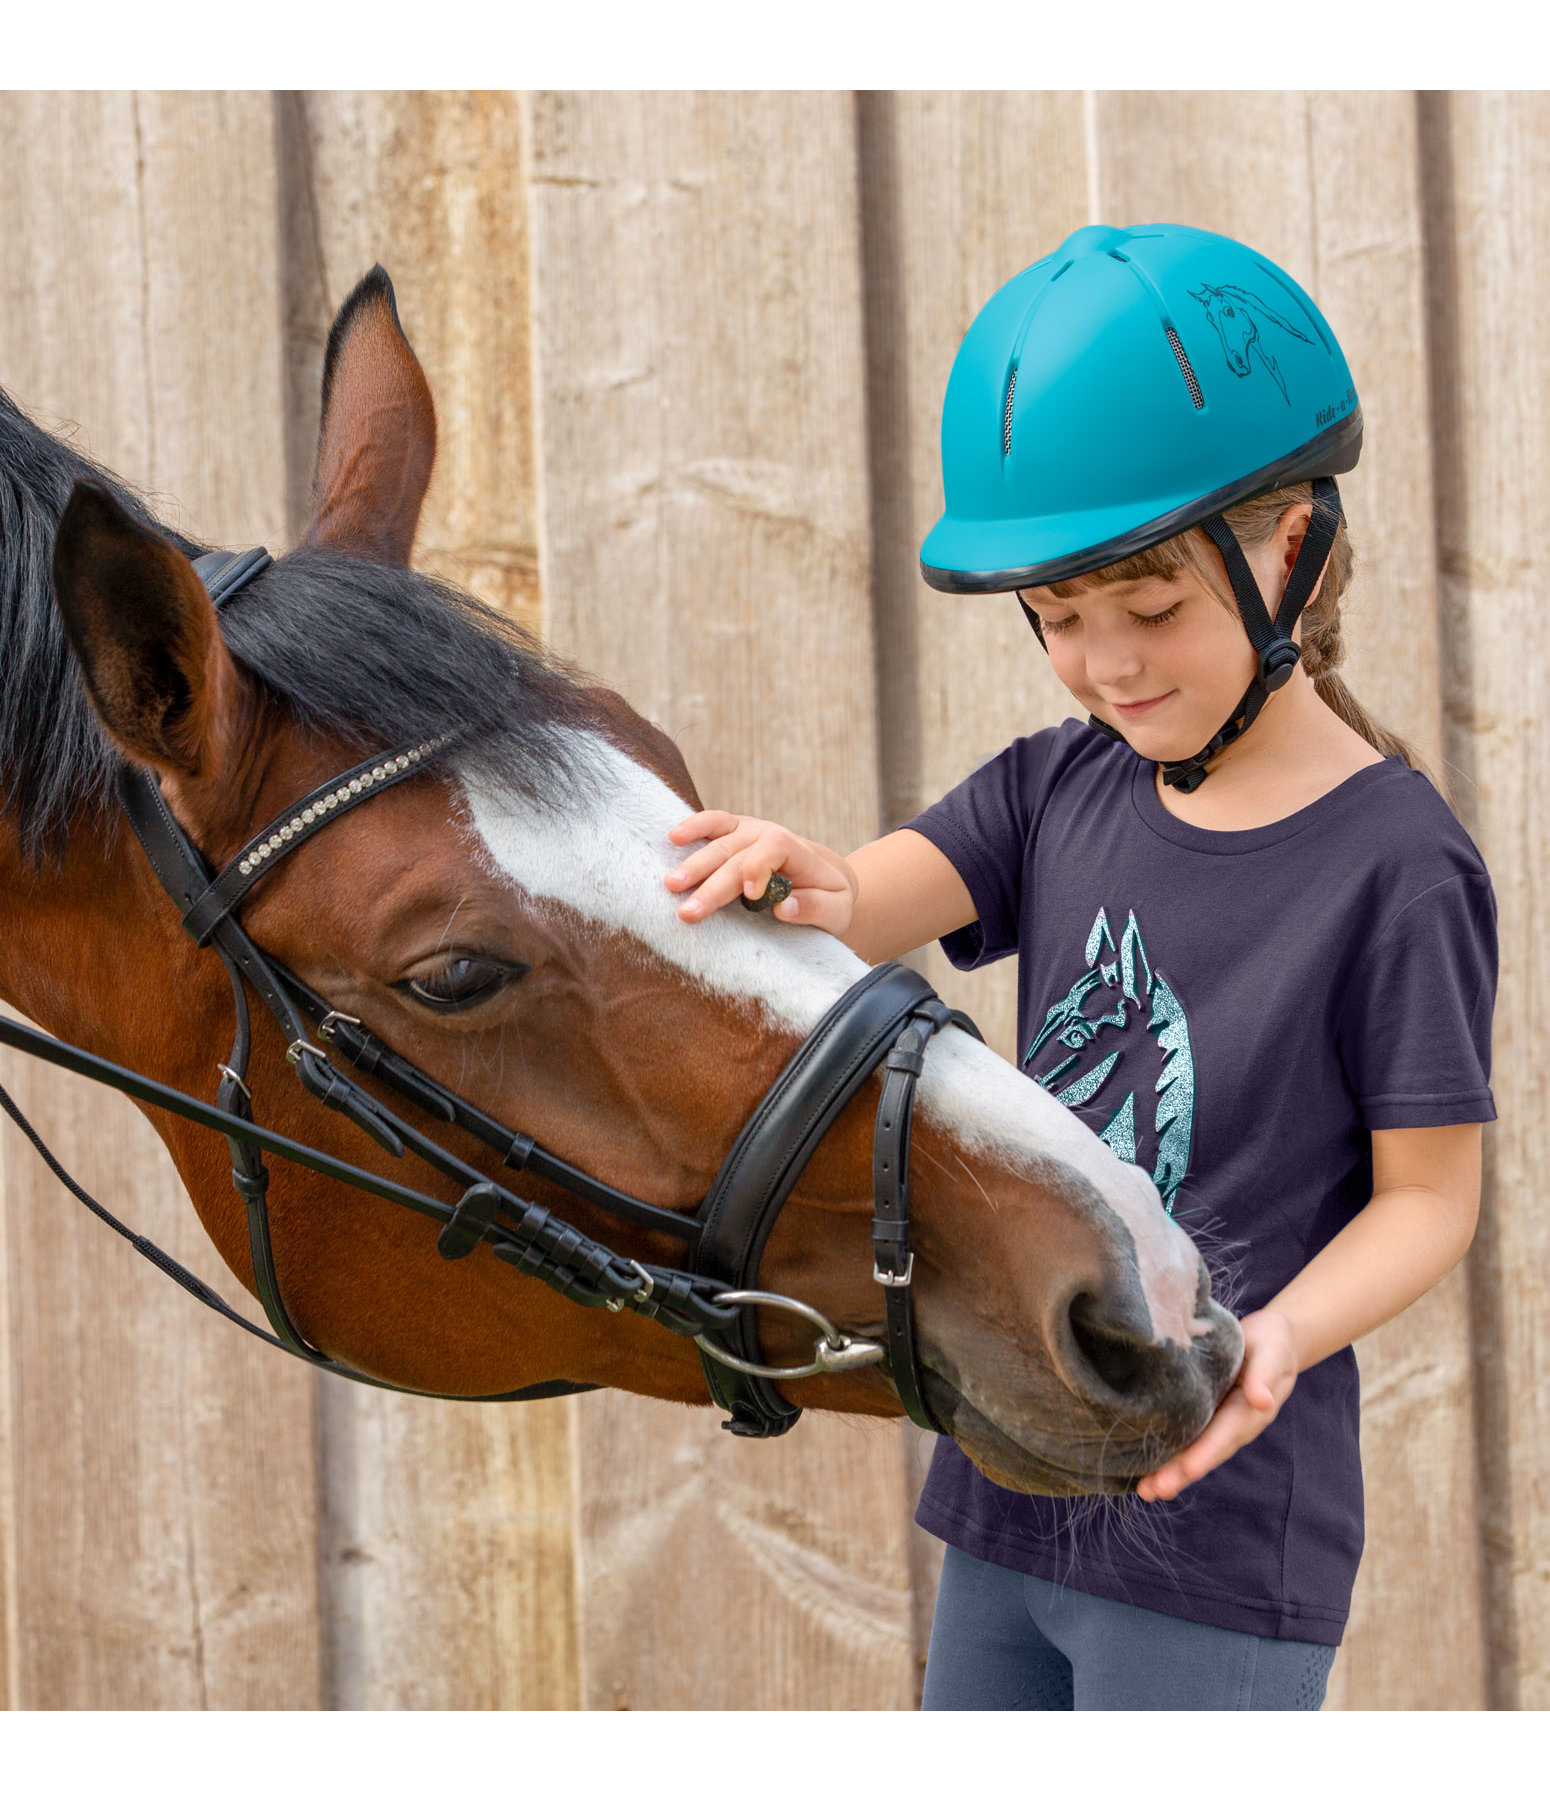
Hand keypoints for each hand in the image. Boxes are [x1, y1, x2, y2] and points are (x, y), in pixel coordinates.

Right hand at [665, 811, 856, 935]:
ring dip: (695, 862)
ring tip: (672, 884)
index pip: (776, 847)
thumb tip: (784, 907)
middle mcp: (771, 835)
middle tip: (687, 911)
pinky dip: (694, 827)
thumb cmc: (829, 897)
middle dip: (712, 883)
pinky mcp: (734, 833)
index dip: (760, 868)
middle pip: (738, 852)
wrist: (825, 878)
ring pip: (720, 841)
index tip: (751, 896)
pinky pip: (713, 823)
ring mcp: (750, 831)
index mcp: (799, 852)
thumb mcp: (836, 910)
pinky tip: (673, 837)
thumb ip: (815, 907)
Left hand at [1135, 1308, 1298, 1502]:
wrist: (1275, 1340)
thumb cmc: (1273, 1344)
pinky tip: (1147, 1468)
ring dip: (1171, 1472)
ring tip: (1144, 1491)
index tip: (1187, 1470)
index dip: (1205, 1453)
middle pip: (1205, 1453)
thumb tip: (1263, 1401)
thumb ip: (1265, 1376)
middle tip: (1152, 1491)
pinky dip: (1170, 1455)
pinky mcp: (1207, 1415)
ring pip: (1194, 1452)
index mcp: (1249, 1412)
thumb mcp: (1272, 1354)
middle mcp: (1233, 1425)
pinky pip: (1188, 1438)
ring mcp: (1220, 1423)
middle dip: (1180, 1473)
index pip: (1224, 1436)